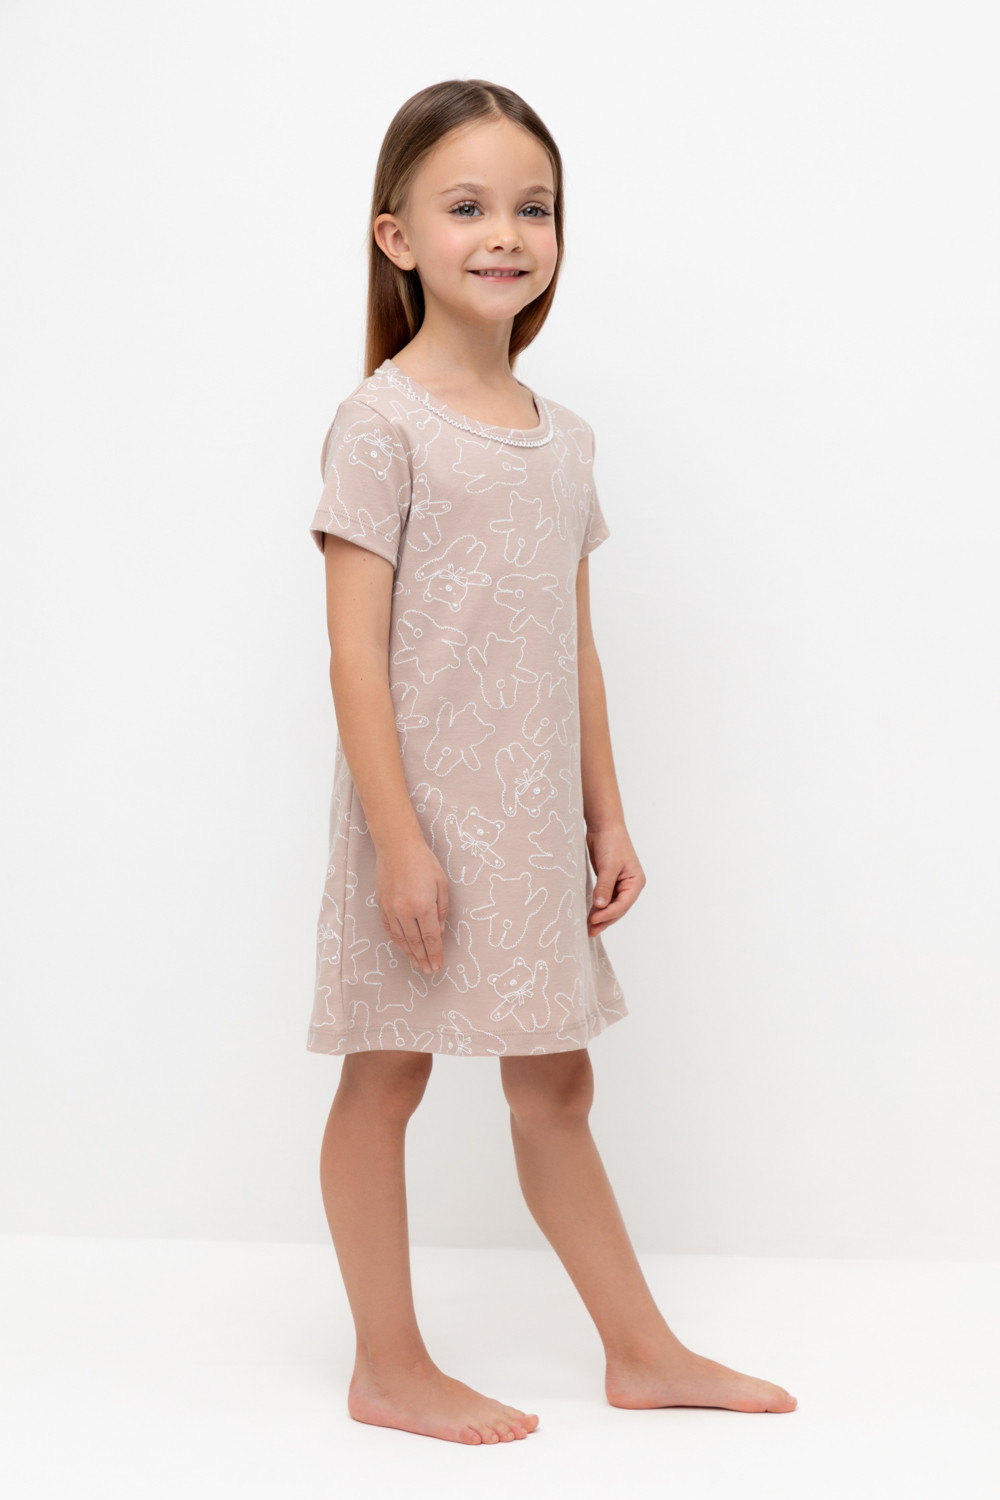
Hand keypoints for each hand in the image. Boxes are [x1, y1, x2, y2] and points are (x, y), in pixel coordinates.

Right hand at [374, 838, 449, 973]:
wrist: (397, 847)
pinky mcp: (382, 905)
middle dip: (424, 958)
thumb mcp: (441, 883)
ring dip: (410, 953)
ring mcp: (391, 909)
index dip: (435, 954)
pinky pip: (390, 929)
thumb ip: (441, 909)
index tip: (438, 965)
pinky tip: (403, 947)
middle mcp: (405, 911)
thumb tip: (439, 931)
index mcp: (422, 906)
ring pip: (401, 938)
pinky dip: (397, 941)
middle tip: (429, 970)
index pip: (430, 938)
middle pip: (415, 942)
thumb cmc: (423, 862)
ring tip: (418, 963)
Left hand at [585, 823, 645, 934]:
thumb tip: (600, 906)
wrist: (603, 826)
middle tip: (590, 932)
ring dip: (600, 916)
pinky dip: (597, 907)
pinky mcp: (609, 882)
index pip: (623, 904)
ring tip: (588, 929)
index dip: (608, 914)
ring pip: (611, 906)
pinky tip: (589, 915)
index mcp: (636, 882)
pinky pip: (604, 899)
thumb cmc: (611, 842)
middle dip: (604, 920)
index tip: (593, 920)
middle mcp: (630, 886)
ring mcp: (620, 885)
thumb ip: (604, 886)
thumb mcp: (608, 865)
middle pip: (618, 909)